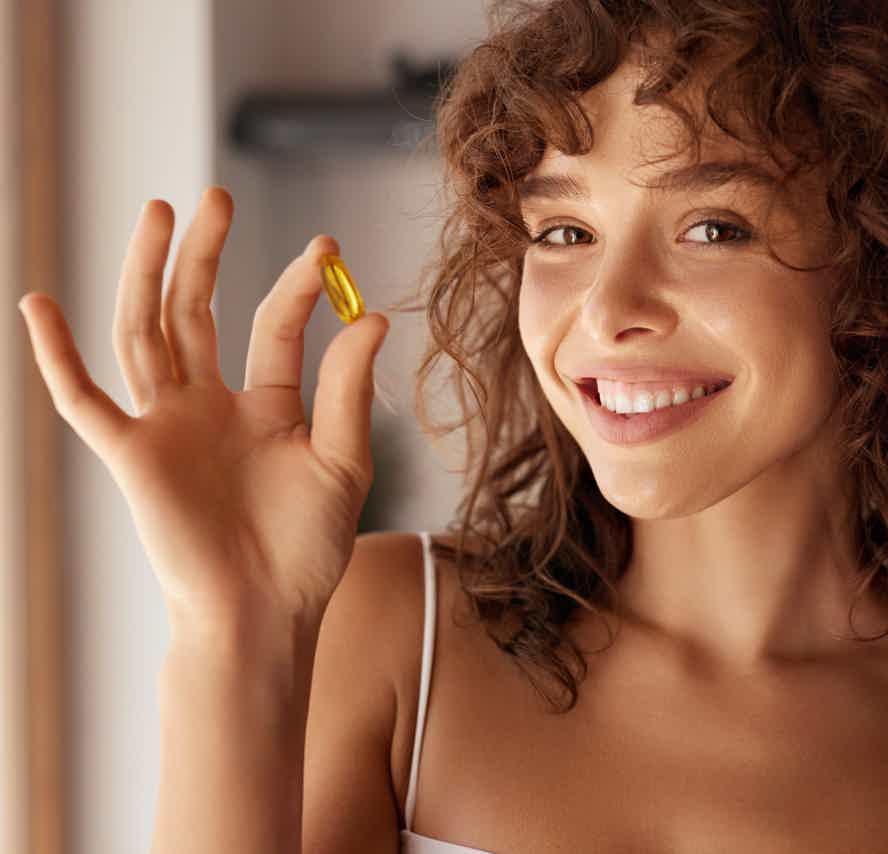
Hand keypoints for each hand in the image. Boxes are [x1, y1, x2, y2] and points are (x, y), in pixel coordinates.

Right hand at [18, 186, 389, 630]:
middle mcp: (210, 406)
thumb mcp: (343, 458)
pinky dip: (56, 356)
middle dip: (205, 254)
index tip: (328, 250)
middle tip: (215, 194)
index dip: (299, 287)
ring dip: (145, 273)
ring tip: (159, 212)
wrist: (265, 611)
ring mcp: (166, 426)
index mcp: (266, 407)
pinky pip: (83, 400)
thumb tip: (375, 315)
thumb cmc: (308, 547)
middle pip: (197, 311)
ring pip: (145, 332)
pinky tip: (38, 304)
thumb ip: (349, 388)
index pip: (274, 326)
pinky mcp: (129, 455)